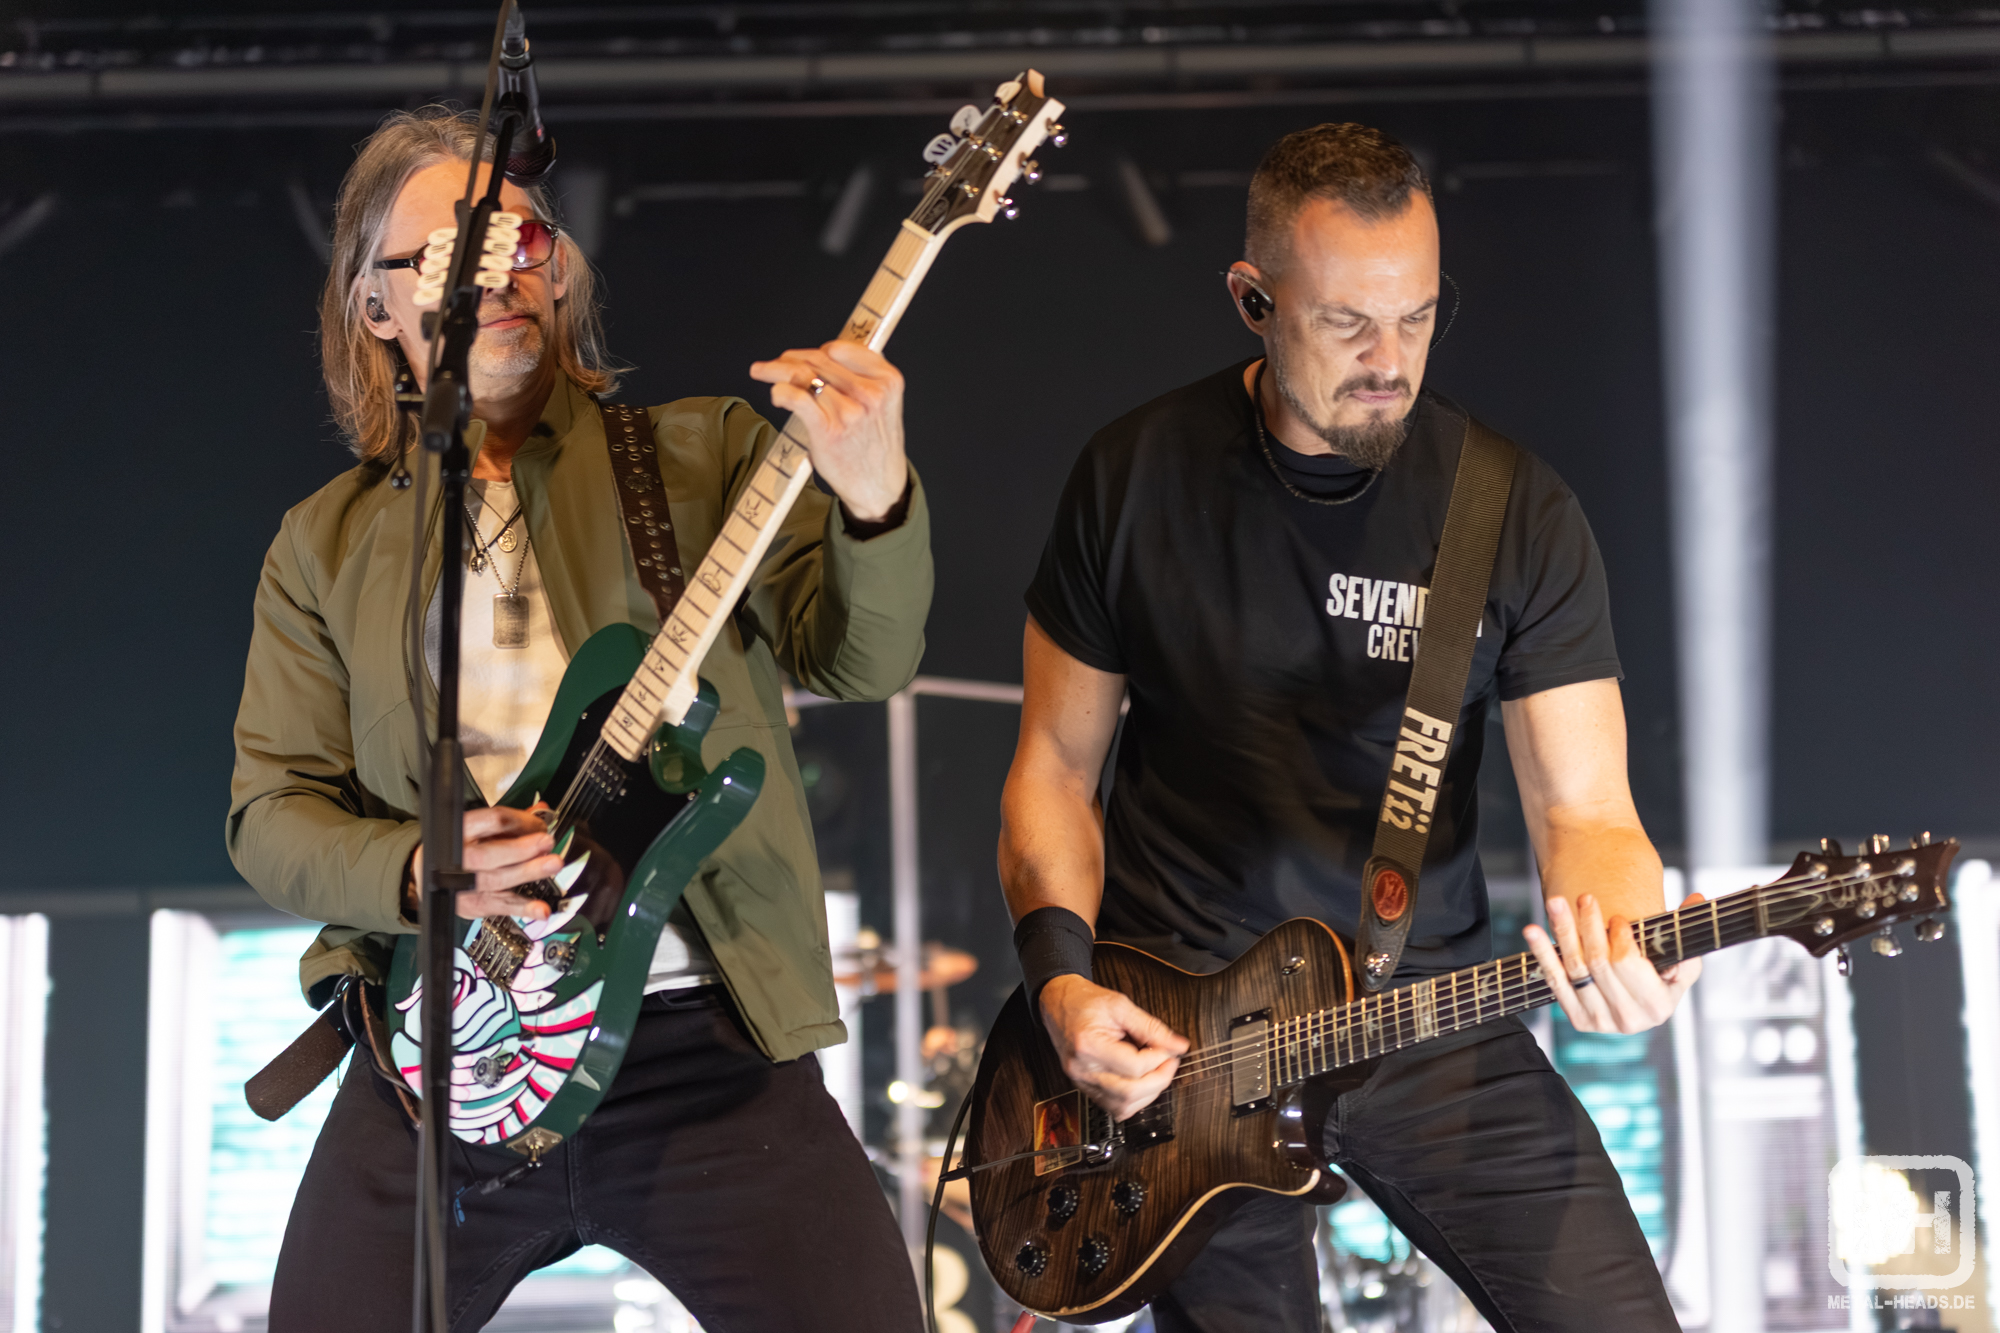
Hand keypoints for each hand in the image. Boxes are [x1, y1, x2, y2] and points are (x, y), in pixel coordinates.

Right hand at [406, 804, 564, 922]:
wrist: (424, 874)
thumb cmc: (458, 846)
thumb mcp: (477, 827)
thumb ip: (509, 821)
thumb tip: (541, 810)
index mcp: (460, 831)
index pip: (490, 822)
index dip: (519, 821)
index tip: (540, 824)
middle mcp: (458, 858)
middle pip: (489, 854)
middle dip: (520, 849)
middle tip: (546, 843)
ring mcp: (463, 885)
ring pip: (496, 880)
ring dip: (526, 873)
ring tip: (551, 866)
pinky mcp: (472, 905)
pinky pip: (499, 906)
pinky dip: (523, 907)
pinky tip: (541, 908)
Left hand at [747, 341, 907, 520]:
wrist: (880, 488)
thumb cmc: (875, 446)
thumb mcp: (883, 404)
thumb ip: (861, 379)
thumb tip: (822, 357)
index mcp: (888, 380)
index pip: (841, 349)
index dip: (817, 351)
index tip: (803, 357)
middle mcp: (871, 393)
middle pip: (819, 359)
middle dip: (790, 358)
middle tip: (775, 362)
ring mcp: (850, 412)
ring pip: (804, 375)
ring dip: (776, 370)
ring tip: (762, 371)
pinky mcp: (829, 430)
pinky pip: (796, 397)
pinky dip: (780, 391)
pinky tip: (776, 395)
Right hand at [1038, 975, 1188, 1121]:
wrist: (1059, 1004)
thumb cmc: (1084, 1002)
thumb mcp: (1120, 1005)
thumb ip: (1151, 1027)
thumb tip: (1177, 1045)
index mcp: (1088, 1045)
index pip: (1133, 1066)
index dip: (1159, 1059)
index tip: (1169, 1049)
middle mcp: (1082, 1069)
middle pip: (1129, 1092)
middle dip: (1159, 1080)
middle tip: (1169, 1063)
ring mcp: (1082, 1082)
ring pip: (1122, 1107)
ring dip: (1148, 1094)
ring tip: (1156, 1072)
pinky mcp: (1085, 1088)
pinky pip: (1113, 1107)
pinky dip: (1133, 1100)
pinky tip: (1141, 1083)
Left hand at [1524, 891, 1703, 1033]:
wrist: (1638, 1003)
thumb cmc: (1661, 976)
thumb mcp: (1681, 961)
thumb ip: (1687, 932)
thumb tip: (1696, 898)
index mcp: (1658, 1008)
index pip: (1626, 963)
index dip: (1619, 936)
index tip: (1618, 918)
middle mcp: (1627, 1020)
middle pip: (1598, 962)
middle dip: (1590, 925)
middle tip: (1584, 897)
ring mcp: (1599, 1022)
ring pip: (1574, 968)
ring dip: (1562, 931)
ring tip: (1555, 902)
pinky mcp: (1576, 1019)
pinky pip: (1554, 981)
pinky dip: (1542, 953)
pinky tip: (1532, 930)